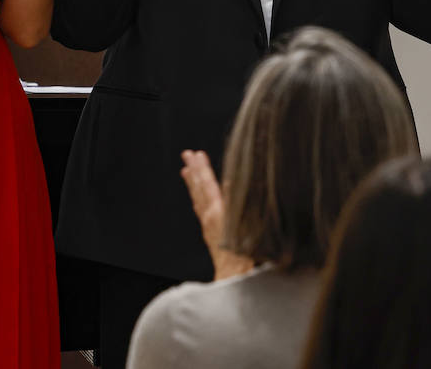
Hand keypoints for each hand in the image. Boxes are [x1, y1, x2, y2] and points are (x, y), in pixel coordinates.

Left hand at [180, 149, 252, 280]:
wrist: (233, 276)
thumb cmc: (244, 252)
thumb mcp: (245, 223)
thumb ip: (237, 201)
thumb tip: (230, 181)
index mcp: (218, 211)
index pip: (208, 184)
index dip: (203, 168)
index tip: (198, 154)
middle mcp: (209, 216)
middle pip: (199, 188)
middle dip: (194, 170)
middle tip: (187, 154)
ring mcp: (207, 225)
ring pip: (197, 198)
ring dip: (192, 183)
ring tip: (185, 170)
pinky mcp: (208, 233)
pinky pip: (199, 210)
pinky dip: (196, 198)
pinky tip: (196, 197)